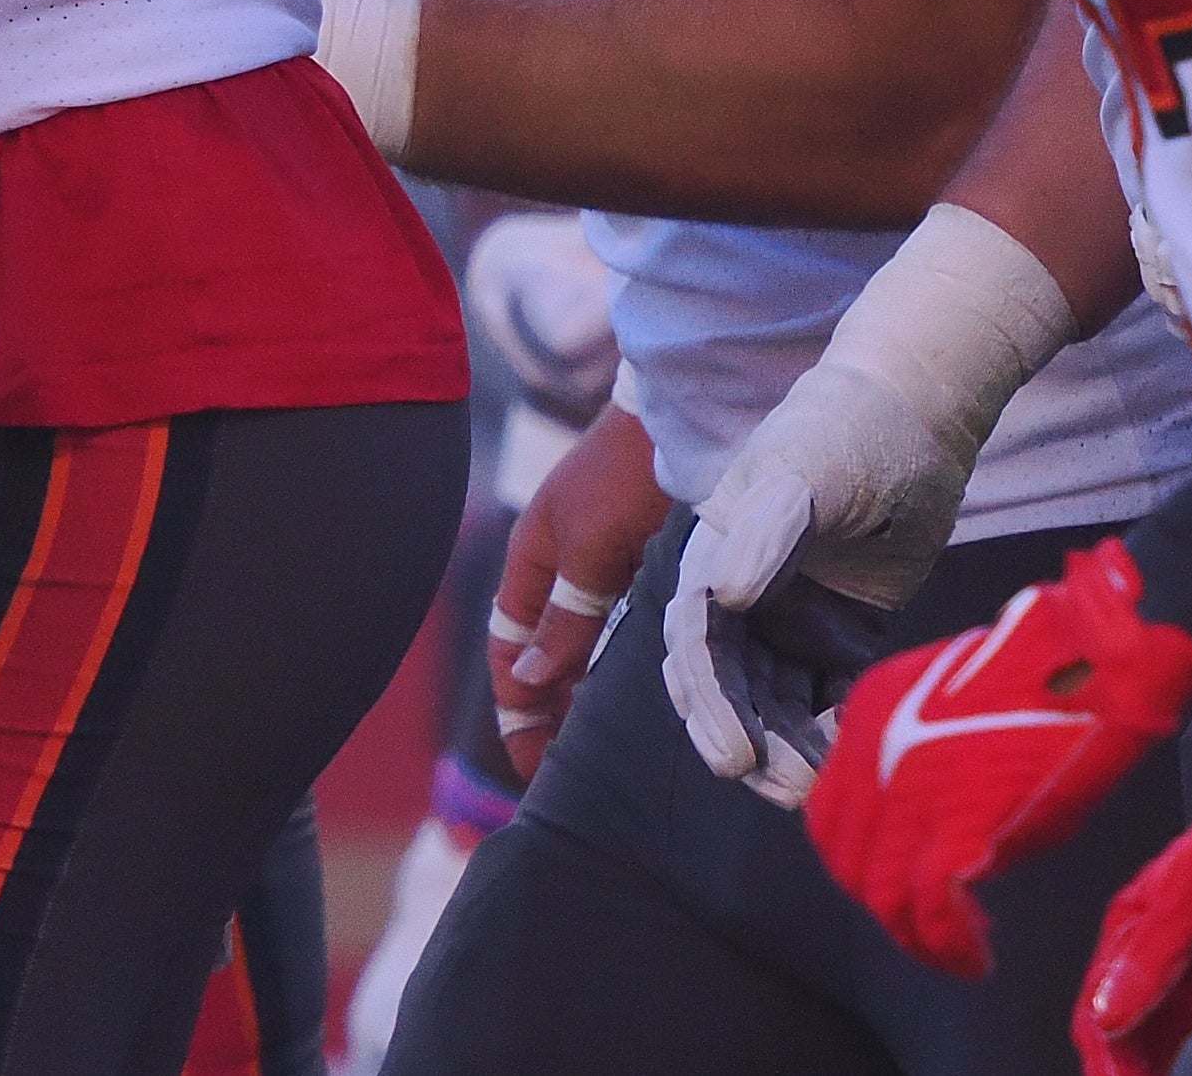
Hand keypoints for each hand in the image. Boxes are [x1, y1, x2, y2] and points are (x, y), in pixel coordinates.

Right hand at [488, 403, 667, 780]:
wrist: (682, 418)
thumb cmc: (626, 478)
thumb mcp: (589, 552)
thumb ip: (562, 618)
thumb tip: (528, 682)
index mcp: (530, 565)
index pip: (510, 658)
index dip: (518, 714)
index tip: (536, 771)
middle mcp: (559, 571)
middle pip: (542, 659)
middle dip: (548, 715)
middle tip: (574, 774)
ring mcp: (600, 567)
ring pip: (583, 649)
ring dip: (587, 696)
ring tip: (608, 747)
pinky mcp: (641, 564)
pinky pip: (619, 631)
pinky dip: (621, 668)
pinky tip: (644, 694)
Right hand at [666, 357, 967, 806]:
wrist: (916, 415)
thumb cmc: (850, 431)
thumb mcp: (808, 471)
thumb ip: (766, 529)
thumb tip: (723, 597)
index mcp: (716, 552)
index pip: (697, 642)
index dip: (709, 702)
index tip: (733, 756)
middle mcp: (741, 592)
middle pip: (726, 683)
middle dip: (744, 739)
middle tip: (779, 792)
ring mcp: (788, 614)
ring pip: (771, 699)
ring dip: (785, 746)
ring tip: (815, 792)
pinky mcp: (837, 632)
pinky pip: (823, 694)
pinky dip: (827, 730)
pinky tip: (845, 762)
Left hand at [810, 537, 1191, 977]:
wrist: (1097, 653)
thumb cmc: (1050, 678)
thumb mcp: (961, 717)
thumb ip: (931, 765)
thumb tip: (940, 825)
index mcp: (870, 716)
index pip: (832, 812)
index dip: (863, 860)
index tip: (903, 886)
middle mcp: (871, 751)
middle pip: (847, 857)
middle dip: (885, 905)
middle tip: (929, 932)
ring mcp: (909, 788)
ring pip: (882, 891)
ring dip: (917, 939)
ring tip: (956, 957)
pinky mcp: (958, 822)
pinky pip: (930, 906)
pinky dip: (949, 944)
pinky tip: (975, 958)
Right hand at [1077, 704, 1191, 1075]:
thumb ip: (1156, 953)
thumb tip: (1106, 1017)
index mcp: (1132, 926)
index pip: (1097, 1012)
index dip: (1105, 1063)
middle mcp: (1149, 950)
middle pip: (1117, 1031)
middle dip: (1120, 1073)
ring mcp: (1186, 965)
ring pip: (1150, 1037)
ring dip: (1147, 1070)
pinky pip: (1190, 1033)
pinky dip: (1183, 1062)